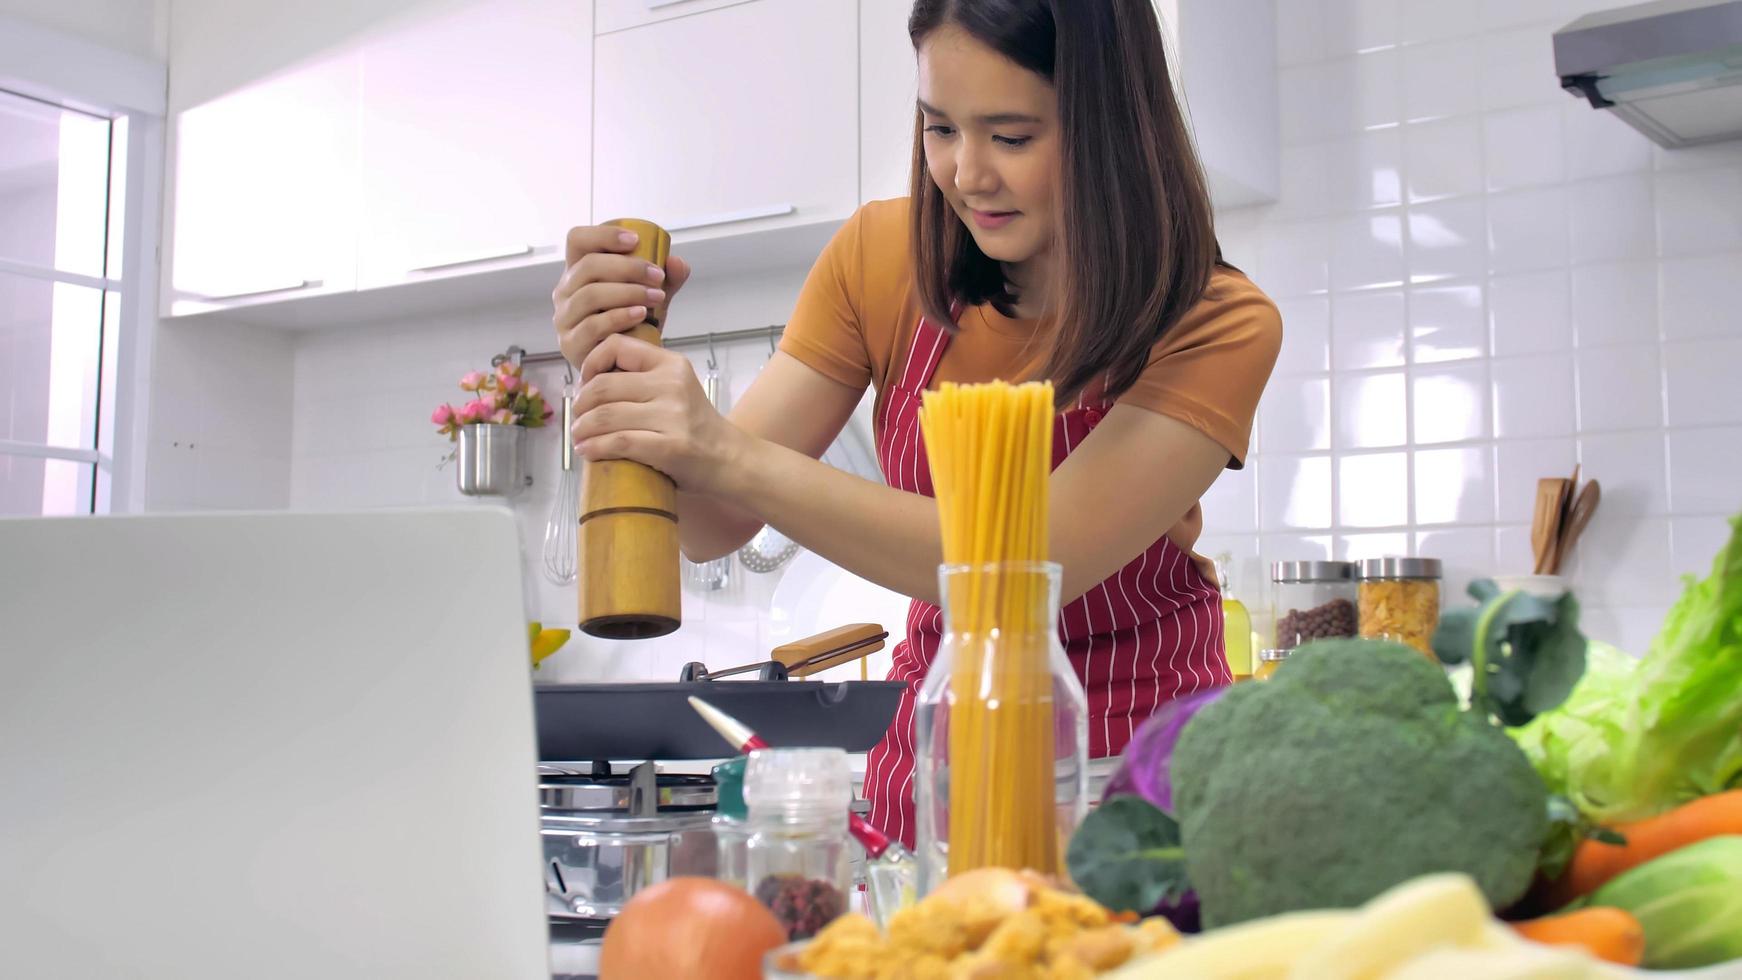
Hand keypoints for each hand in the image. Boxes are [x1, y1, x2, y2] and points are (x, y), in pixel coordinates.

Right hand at [551, 224, 692, 369]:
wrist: (626, 365)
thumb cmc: (633, 324)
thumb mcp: (651, 295)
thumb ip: (667, 279)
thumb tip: (676, 263)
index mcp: (578, 271)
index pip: (578, 240)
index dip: (604, 235)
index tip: (635, 240)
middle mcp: (565, 291)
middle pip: (588, 266)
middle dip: (627, 267)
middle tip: (657, 276)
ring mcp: (564, 318)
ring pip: (590, 294)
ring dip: (628, 292)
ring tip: (657, 297)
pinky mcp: (570, 343)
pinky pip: (593, 325)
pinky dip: (620, 317)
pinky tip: (641, 314)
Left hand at [570, 334, 746, 496]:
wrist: (730, 460)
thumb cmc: (696, 427)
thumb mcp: (677, 388)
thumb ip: (644, 378)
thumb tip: (591, 382)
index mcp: (672, 364)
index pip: (617, 346)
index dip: (591, 364)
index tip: (586, 384)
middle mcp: (672, 385)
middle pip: (603, 386)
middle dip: (580, 404)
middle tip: (577, 417)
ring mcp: (672, 416)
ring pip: (605, 415)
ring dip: (582, 428)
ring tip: (578, 436)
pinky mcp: (669, 447)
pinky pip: (618, 442)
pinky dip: (595, 447)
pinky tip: (587, 451)